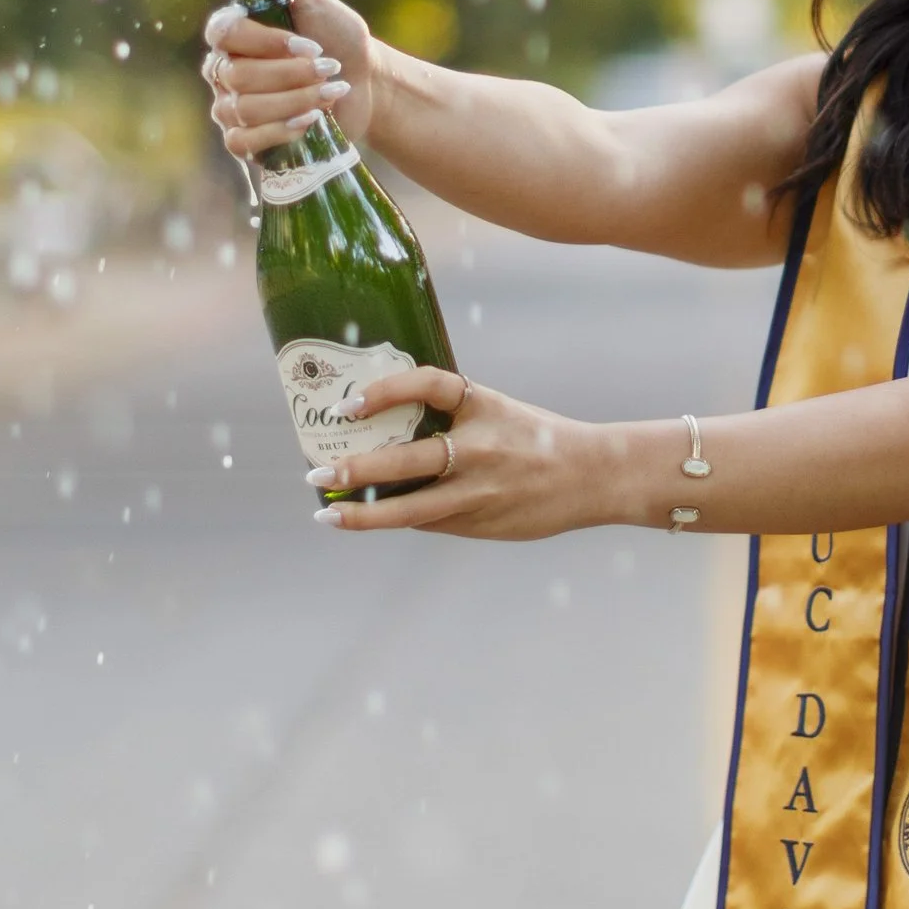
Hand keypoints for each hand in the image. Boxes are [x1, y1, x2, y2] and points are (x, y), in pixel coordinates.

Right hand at [202, 0, 373, 156]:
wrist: (367, 86)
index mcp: (234, 33)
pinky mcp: (244, 140)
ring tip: (330, 92)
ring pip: (244, 109)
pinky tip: (311, 121)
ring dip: (295, 101)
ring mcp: (230, 107)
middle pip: (238, 75)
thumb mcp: (319, 4)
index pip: (223, 33)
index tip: (310, 45)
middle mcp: (223, 69)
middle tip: (330, 69)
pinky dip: (280, 132)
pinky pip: (242, 141)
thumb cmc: (340, 41)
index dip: (266, 42)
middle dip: (292, 75)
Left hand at [310, 362, 605, 542]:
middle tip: (318, 471)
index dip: (386, 390)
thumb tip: (386, 426)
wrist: (591, 477)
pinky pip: (429, 522)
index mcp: (484, 406)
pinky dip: (398, 519)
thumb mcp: (497, 411)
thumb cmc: (536, 438)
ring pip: (411, 510)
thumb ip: (451, 417)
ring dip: (364, 514)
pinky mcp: (480, 523)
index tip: (349, 403)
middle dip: (358, 469)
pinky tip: (371, 518)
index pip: (429, 386)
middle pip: (409, 461)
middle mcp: (480, 449)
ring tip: (328, 513)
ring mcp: (479, 492)